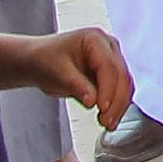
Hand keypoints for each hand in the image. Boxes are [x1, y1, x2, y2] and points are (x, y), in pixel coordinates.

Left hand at [6, 26, 134, 128]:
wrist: (38, 61)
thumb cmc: (45, 59)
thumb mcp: (58, 73)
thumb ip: (77, 86)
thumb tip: (93, 101)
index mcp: (95, 39)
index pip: (109, 66)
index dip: (108, 89)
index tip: (103, 108)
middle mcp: (108, 47)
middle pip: (121, 76)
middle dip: (116, 101)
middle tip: (106, 121)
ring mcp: (111, 59)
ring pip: (124, 85)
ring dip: (118, 105)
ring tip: (107, 122)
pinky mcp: (110, 73)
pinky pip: (119, 90)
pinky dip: (115, 104)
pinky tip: (108, 117)